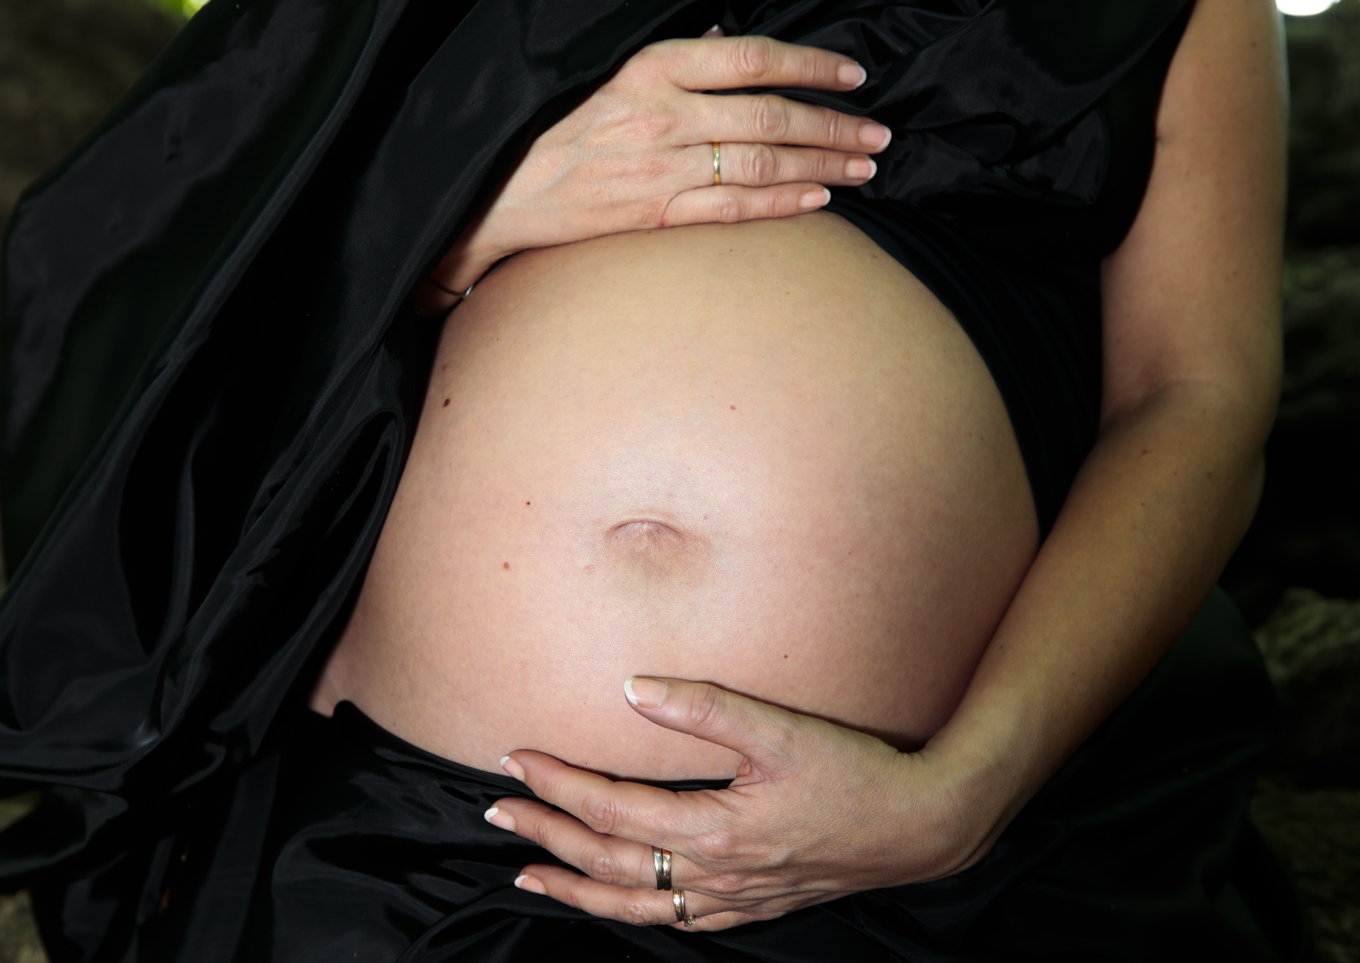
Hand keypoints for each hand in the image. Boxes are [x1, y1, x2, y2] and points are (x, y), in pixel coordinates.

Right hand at [418, 32, 891, 312]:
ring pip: (761, 165)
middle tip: (877, 134)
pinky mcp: (657, 216)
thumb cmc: (556, 131)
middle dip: (833, 126)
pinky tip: (819, 200)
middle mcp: (662, 118)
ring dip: (821, 166)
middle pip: (769, 117)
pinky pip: (734, 210)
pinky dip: (782, 204)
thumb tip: (724, 44)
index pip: (750, 60)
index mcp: (650, 71)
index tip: (852, 77)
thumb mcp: (607, 76)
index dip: (810, 67)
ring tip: (863, 167)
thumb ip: (672, 64)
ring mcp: (662, 171)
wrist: (502, 195)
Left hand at [485, 678, 1005, 930]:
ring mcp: (733, 897)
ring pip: (634, 904)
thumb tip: (631, 688)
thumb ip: (704, 707)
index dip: (560, 784)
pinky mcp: (753, 904)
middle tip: (499, 809)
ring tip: (528, 872)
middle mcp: (713, 873)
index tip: (519, 757)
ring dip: (575, 888)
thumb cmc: (854, 774)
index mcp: (714, 829)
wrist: (919, 828)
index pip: (613, 810)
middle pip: (608, 862)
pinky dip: (633, 913)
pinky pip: (676, 919)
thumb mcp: (781, 730)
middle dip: (548, 833)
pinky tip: (619, 903)